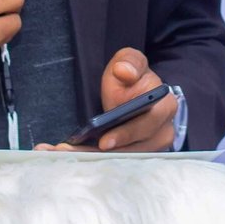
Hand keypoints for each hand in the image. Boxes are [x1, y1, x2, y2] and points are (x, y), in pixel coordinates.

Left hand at [35, 47, 176, 152]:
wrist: (132, 90)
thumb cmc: (131, 76)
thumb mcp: (130, 61)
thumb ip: (129, 62)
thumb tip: (124, 72)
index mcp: (164, 107)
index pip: (147, 125)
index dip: (126, 134)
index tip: (104, 141)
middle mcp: (161, 133)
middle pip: (130, 150)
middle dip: (97, 152)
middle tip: (67, 150)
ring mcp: (148, 148)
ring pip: (119, 160)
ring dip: (89, 158)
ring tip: (59, 152)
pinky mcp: (132, 156)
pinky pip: (112, 162)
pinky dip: (90, 160)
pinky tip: (67, 156)